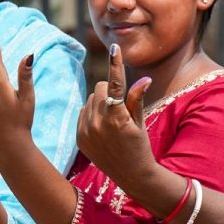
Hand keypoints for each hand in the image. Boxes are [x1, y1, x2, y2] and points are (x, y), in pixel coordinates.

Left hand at [75, 43, 153, 183]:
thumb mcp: (140, 122)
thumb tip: (145, 80)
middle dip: (111, 91)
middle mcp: (98, 123)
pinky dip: (92, 114)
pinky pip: (83, 112)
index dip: (116, 64)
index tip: (115, 48)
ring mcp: (86, 130)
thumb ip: (137, 100)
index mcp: (117, 117)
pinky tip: (102, 129)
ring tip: (112, 122)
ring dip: (101, 103)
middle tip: (121, 107)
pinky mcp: (79, 137)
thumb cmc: (141, 146)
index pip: (116, 84)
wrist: (131, 175)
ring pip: (91, 99)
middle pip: (101, 87)